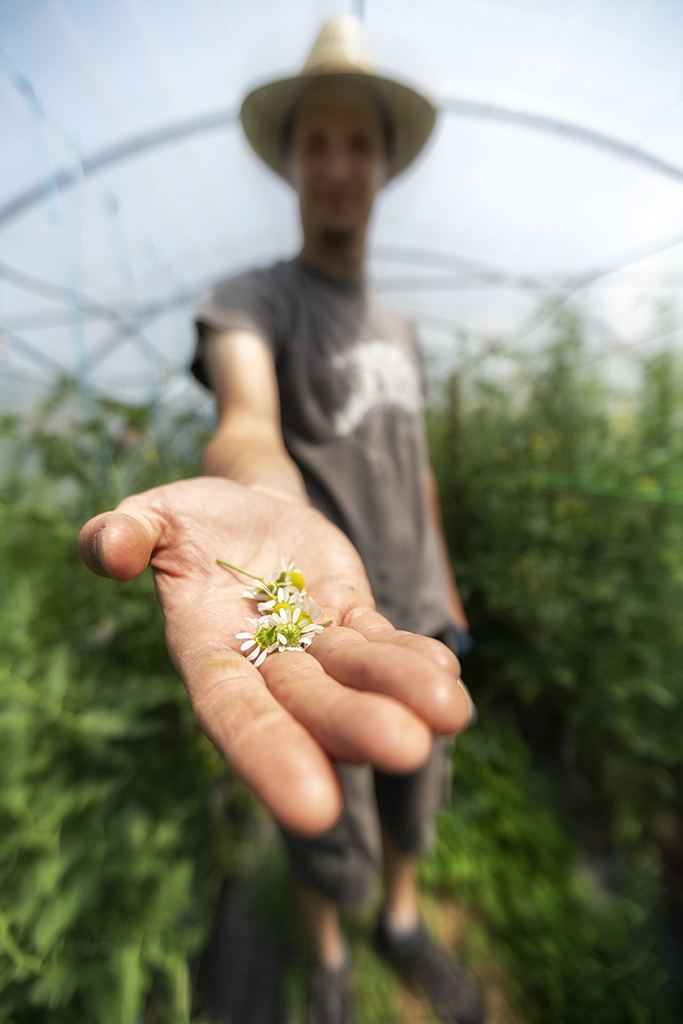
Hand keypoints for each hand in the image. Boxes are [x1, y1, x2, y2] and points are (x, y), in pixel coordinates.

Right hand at [78, 477, 470, 835]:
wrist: (245, 511)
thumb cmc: (189, 520)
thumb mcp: (151, 514)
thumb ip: (125, 533)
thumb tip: (108, 550)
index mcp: (204, 653)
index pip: (232, 713)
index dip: (268, 755)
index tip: (315, 810)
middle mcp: (263, 665)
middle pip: (308, 706)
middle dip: (354, 729)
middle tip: (408, 751)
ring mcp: (312, 645)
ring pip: (355, 679)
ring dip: (400, 697)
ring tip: (451, 712)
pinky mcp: (350, 619)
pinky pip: (381, 642)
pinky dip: (411, 659)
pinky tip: (447, 673)